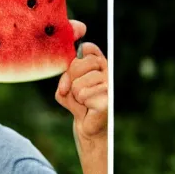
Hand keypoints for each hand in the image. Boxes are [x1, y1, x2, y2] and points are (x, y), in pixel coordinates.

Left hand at [55, 20, 107, 138]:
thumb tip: (65, 86)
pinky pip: (83, 95)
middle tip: (76, 92)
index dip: (75, 60)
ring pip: (78, 83)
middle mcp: (107, 70)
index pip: (86, 48)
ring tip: (82, 101)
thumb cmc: (77, 102)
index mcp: (99, 63)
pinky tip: (87, 107)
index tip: (72, 74)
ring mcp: (109, 84)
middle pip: (78, 64)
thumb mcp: (66, 86)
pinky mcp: (108, 98)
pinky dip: (79, 104)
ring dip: (75, 95)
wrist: (87, 125)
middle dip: (70, 80)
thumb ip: (65, 77)